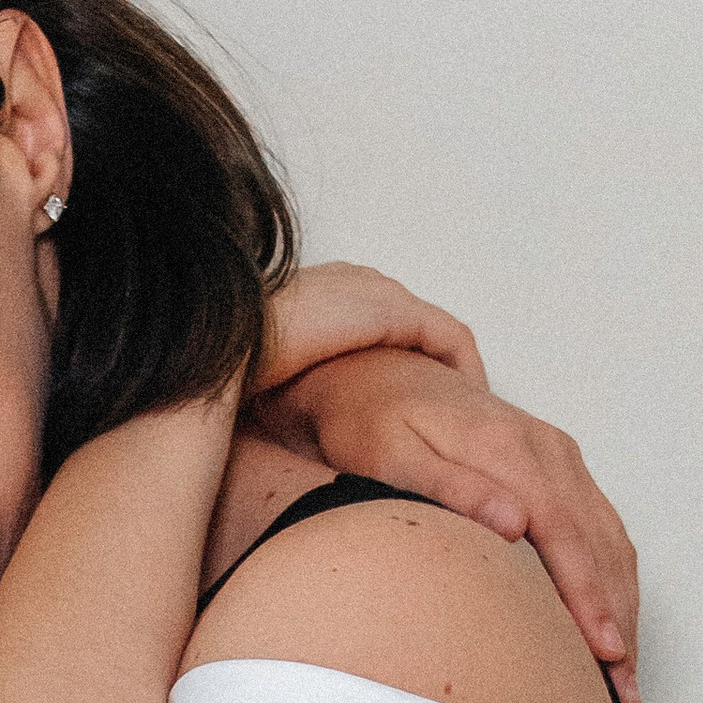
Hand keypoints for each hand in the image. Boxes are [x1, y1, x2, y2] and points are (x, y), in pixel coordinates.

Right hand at [256, 263, 485, 396]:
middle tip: (445, 408)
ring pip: (437, 333)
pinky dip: (464, 368)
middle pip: (415, 323)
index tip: (406, 400)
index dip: (400, 363)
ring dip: (453, 370)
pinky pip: (449, 339)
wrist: (236, 342)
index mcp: (326, 292)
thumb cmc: (239, 363)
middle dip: (434, 366)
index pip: (380, 321)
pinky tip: (466, 400)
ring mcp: (378, 293)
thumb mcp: (271, 371)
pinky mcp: (395, 312)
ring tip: (460, 410)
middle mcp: (358, 283)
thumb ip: (294, 381)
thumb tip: (295, 419)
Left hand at [267, 349, 641, 702]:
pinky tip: (608, 621)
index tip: (605, 652)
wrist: (375, 372)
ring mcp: (557, 456)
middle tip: (623, 689)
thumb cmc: (372, 421)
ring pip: (609, 540)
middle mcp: (546, 449)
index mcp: (510, 448)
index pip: (567, 535)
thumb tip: (515, 523)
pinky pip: (601, 528)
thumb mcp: (393, 455)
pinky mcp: (557, 466)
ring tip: (623, 673)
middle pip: (600, 545)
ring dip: (622, 606)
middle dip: (617, 619)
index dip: (590, 598)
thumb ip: (455, 489)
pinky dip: (612, 579)